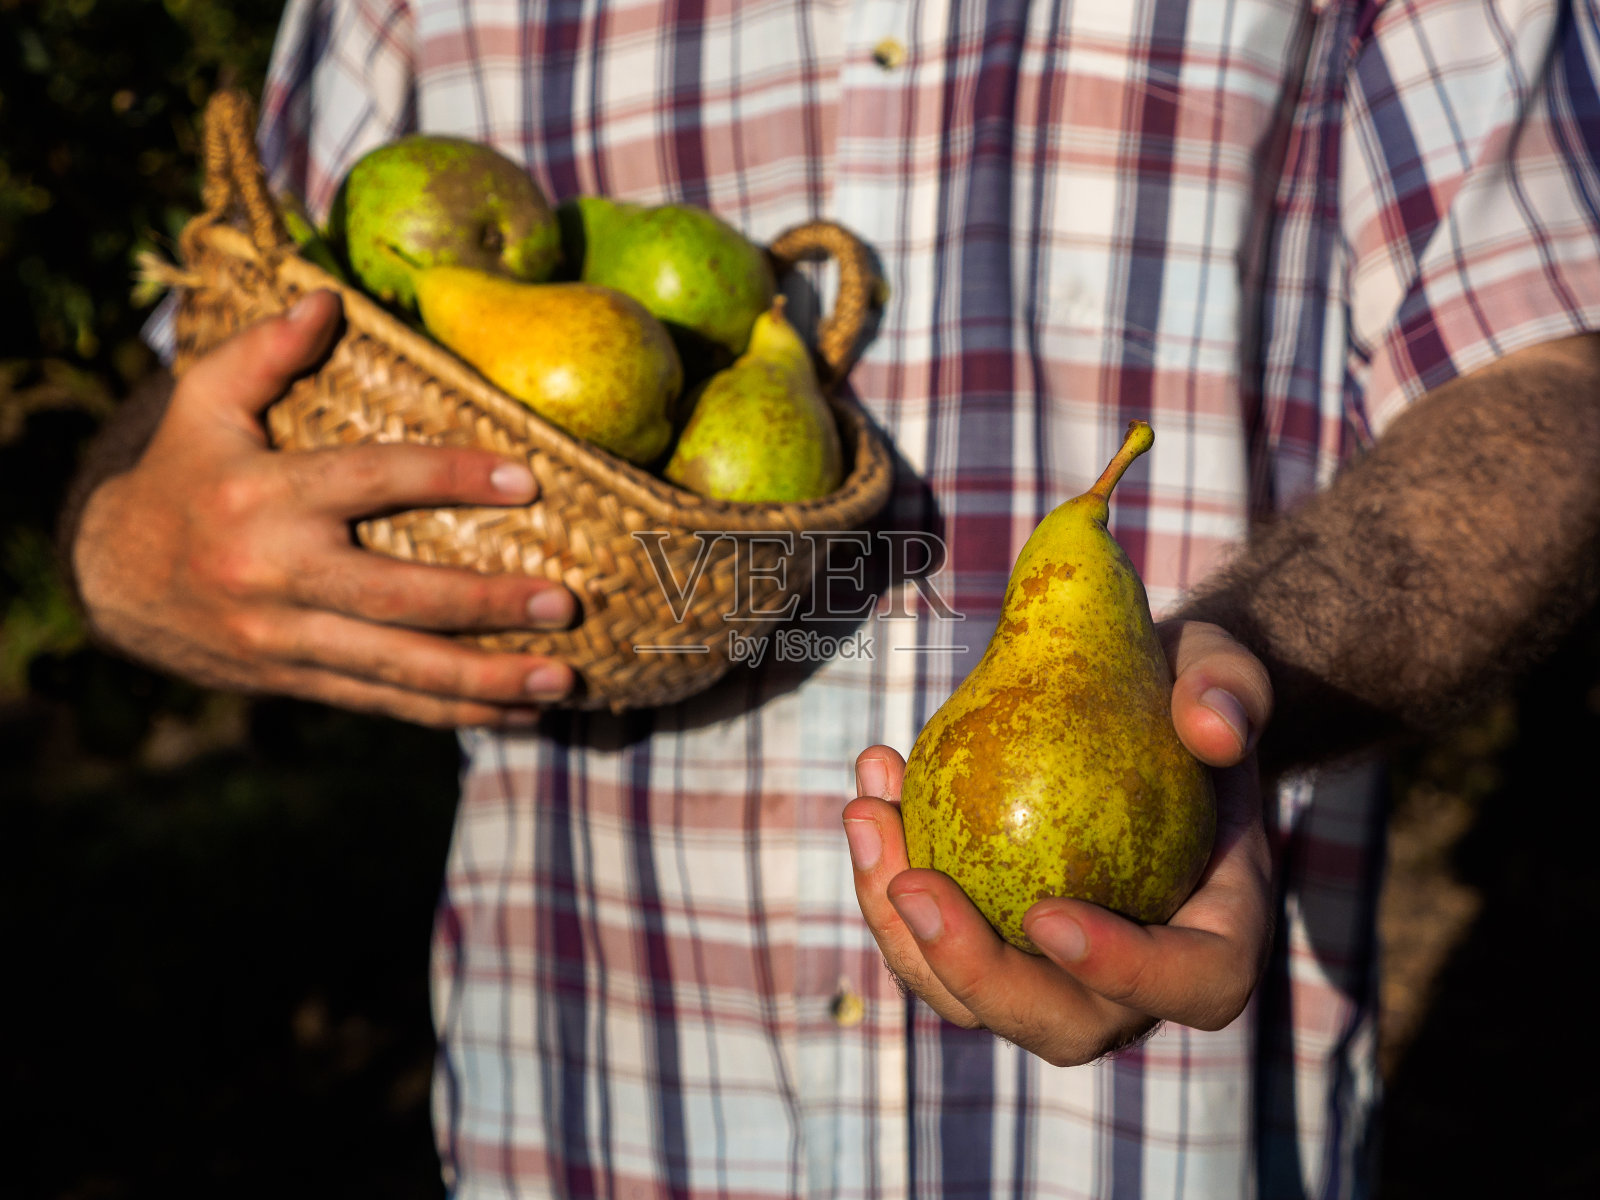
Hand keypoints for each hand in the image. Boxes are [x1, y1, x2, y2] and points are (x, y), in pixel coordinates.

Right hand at [73, 290, 576, 726]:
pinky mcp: (296, 681)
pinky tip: (516, 717)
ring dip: (484, 682)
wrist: (110, 581)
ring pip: (396, 668)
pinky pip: (384, 703)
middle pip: (395, 597)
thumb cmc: (182, 475)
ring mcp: (285, 639)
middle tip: (564, 602)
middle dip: (484, 606)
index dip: (451, 477)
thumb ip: (263, 351)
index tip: (527, 479)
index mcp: (261, 496)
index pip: (372, 480)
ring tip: (560, 684)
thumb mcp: (203, 403)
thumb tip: (328, 297)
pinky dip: (452, 715)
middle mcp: (274, 574)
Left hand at [843, 621, 1273, 1064]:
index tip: (1046, 914)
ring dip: (900, 923)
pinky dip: (888, 870)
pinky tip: (873, 782)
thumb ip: (1233, 689)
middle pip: (1057, 1024)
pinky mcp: (995, 942)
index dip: (1120, 971)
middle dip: (972, 971)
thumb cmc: (1190, 692)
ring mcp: (1058, 973)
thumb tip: (1211, 728)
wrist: (1145, 709)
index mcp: (1217, 933)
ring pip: (969, 995)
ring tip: (868, 813)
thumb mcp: (1223, 670)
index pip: (1187, 982)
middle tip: (910, 884)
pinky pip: (931, 938)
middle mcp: (1135, 980)